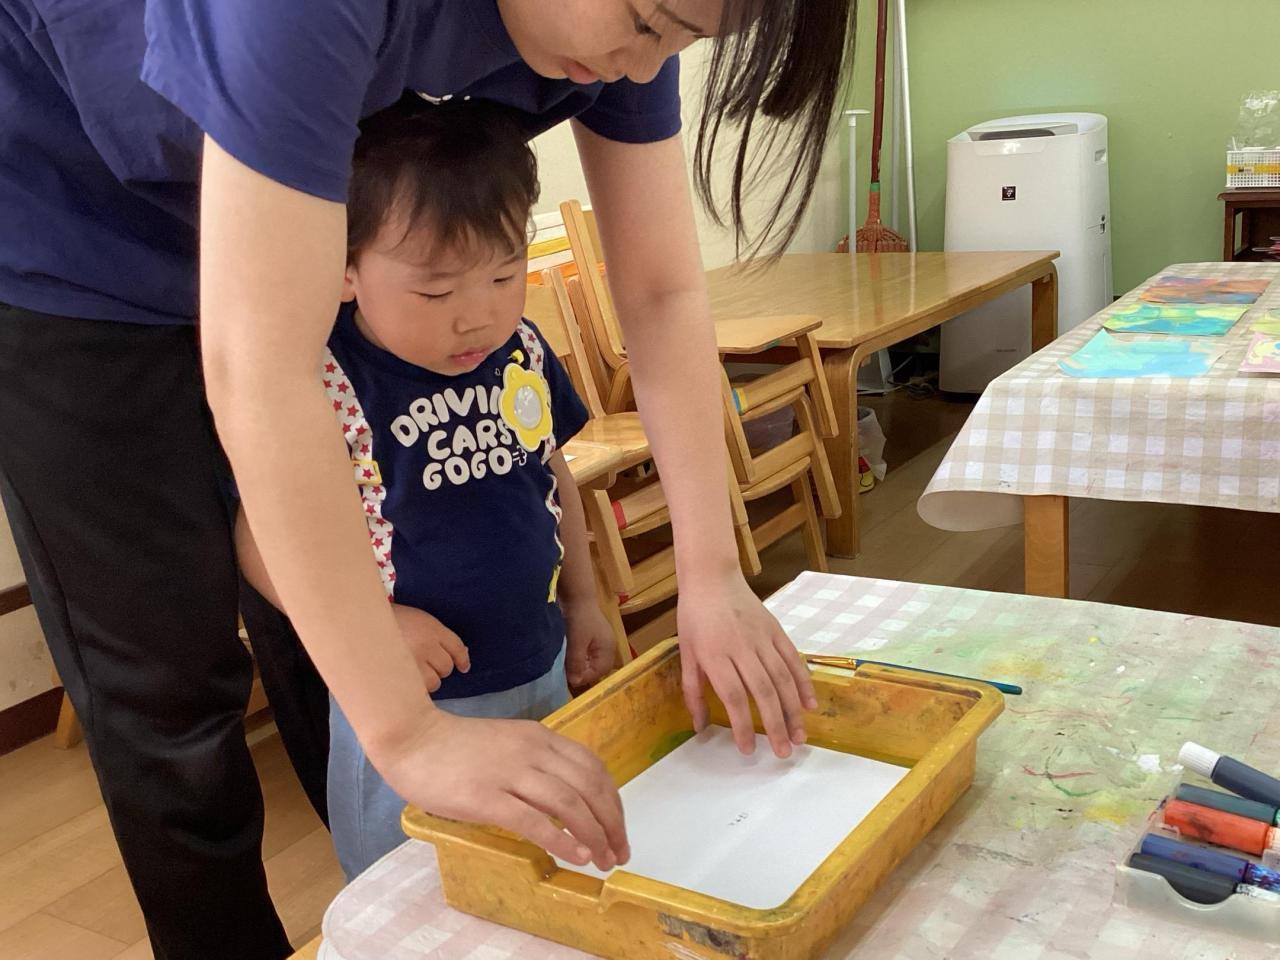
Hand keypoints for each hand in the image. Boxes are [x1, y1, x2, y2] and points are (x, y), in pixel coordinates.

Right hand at [374, 710, 628, 870]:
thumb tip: (568, 800)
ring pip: (569, 804)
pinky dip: (561, 840)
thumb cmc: (457, 746)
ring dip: (594, 835)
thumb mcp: (509, 743)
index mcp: (541, 737)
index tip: (619, 828)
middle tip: (618, 852)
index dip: (613, 801)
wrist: (412, 738)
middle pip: (589, 787)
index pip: (593, 768)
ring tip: (602, 860)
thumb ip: (537, 763)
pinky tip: (575, 855)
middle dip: (611, 823)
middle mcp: (533, 752)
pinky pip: (534, 821)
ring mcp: (511, 773)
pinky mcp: (487, 797)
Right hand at [391, 604, 469, 692]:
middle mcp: (425, 645)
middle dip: (439, 668)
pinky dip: (414, 689)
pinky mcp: (401, 677)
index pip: (456, 647)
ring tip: (412, 673)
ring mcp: (413, 662)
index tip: (463, 667)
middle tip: (424, 664)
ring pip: (434, 682)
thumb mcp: (417, 619)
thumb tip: (459, 656)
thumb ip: (436, 635)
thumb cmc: (387, 621)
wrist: (359, 625)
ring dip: (428, 680)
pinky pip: (418, 690)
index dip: (462, 659)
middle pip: (446, 667)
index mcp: (430, 628)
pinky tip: (404, 681)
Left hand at [563, 598, 616, 691]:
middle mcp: (607, 647)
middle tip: (566, 670)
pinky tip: (567, 652)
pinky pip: (586, 652)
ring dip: (578, 663)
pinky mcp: (592, 637)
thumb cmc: (579, 618)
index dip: (583, 677)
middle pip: (596, 668)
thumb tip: (574, 682)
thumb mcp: (577, 642)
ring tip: (565, 661)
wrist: (577, 595)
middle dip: (581, 671)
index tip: (568, 676)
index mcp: (608, 649)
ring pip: (590, 660)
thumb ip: (576, 662)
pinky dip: (577, 655)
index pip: (599, 672)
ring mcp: (600, 641)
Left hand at [676, 573, 817, 758]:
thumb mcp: (685, 653)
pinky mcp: (776, 629)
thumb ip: (692, 691)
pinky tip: (810, 705)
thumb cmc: (694, 618)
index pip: (733, 696)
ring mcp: (762, 637)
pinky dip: (803, 682)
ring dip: (793, 710)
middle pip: (763, 691)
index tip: (748, 750)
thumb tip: (699, 726)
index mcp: (715, 655)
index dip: (742, 725)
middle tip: (783, 753)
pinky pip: (793, 659)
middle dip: (776, 725)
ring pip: (782, 678)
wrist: (712, 578)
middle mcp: (742, 647)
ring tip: (799, 737)